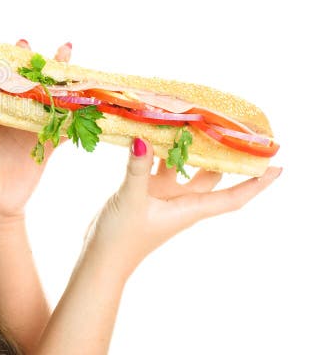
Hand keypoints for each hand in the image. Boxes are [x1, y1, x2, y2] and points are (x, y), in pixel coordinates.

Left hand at [0, 39, 71, 222]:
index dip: (12, 62)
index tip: (23, 46)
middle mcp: (8, 116)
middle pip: (29, 85)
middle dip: (44, 66)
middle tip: (62, 49)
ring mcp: (28, 129)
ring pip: (49, 101)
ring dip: (63, 84)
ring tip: (76, 64)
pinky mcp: (44, 147)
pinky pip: (63, 129)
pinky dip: (77, 118)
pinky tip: (92, 104)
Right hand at [82, 137, 281, 278]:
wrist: (102, 258)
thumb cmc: (123, 239)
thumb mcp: (132, 201)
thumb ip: (138, 170)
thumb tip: (143, 140)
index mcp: (189, 208)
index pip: (233, 196)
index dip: (256, 183)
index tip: (277, 168)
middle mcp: (181, 200)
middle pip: (212, 175)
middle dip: (223, 155)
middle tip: (232, 130)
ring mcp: (164, 196)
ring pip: (184, 167)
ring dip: (187, 147)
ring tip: (192, 120)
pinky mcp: (146, 193)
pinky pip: (158, 166)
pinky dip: (157, 151)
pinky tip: (150, 133)